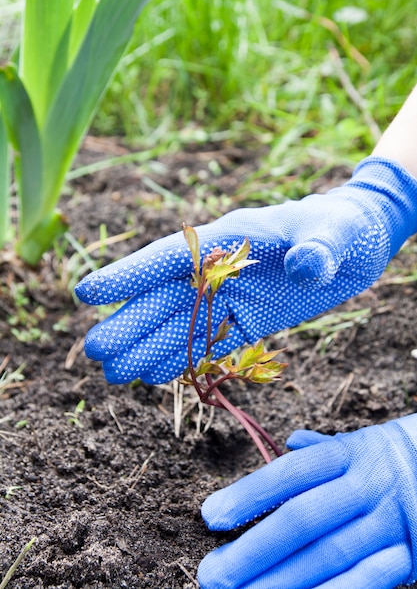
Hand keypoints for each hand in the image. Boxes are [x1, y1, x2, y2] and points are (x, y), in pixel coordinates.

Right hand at [75, 157, 416, 383]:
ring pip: (179, 324)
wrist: (358, 241)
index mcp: (231, 239)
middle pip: (165, 298)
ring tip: (114, 375)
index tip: (88, 292)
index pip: (171, 257)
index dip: (129, 275)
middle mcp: (221, 269)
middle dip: (129, 324)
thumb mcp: (337, 233)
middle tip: (95, 353)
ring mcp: (232, 296)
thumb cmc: (344, 226)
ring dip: (146, 347)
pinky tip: (155, 375)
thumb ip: (320, 248)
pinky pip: (207, 341)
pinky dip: (181, 357)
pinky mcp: (248, 319)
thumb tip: (308, 267)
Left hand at [198, 414, 416, 588]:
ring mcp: (388, 523)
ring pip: (330, 557)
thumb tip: (287, 442)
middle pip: (303, 520)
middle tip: (212, 574)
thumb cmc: (382, 462)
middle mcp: (365, 486)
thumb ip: (318, 450)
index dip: (250, 494)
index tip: (210, 516)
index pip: (291, 473)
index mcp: (347, 454)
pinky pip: (365, 583)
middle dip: (254, 550)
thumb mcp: (354, 444)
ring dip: (282, 582)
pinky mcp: (407, 556)